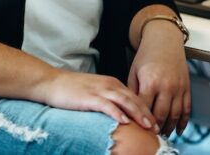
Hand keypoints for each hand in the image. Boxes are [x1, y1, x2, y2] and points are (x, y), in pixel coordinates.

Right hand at [35, 70, 157, 131]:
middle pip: (134, 99)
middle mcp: (109, 84)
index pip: (134, 96)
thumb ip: (108, 100)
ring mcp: (99, 90)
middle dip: (147, 113)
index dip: (146, 109)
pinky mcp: (89, 97)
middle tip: (157, 127)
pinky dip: (117, 113)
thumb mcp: (95, 92)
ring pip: (125, 101)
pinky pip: (107, 105)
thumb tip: (120, 115)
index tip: (155, 122)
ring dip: (138, 113)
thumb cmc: (71, 90)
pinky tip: (125, 121)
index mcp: (112, 83)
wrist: (51, 82)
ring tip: (148, 125)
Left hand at [128, 20, 190, 135]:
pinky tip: (178, 129)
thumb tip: (130, 110)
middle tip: (151, 136)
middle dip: (156, 128)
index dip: (141, 122)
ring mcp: (179, 87)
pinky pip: (187, 109)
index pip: (145, 109)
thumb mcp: (134, 71)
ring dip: (169, 128)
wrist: (164, 40)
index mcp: (150, 82)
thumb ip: (132, 92)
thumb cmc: (147, 55)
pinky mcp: (187, 87)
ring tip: (163, 134)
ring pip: (175, 115)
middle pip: (161, 115)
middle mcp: (166, 86)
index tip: (138, 130)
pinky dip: (183, 121)